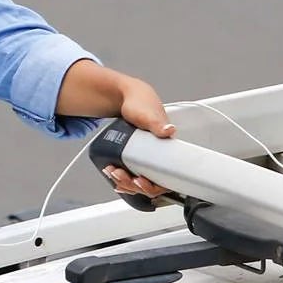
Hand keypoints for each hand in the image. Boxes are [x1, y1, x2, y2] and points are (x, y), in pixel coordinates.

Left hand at [102, 77, 176, 198]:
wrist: (128, 96)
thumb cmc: (142, 103)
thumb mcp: (148, 114)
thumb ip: (158, 124)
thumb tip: (169, 131)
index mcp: (168, 149)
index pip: (167, 180)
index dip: (153, 186)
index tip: (139, 181)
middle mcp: (160, 156)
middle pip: (152, 184)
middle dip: (134, 184)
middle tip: (119, 174)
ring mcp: (148, 157)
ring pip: (141, 181)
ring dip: (126, 182)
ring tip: (113, 172)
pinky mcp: (137, 156)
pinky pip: (134, 174)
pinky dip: (124, 178)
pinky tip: (114, 175)